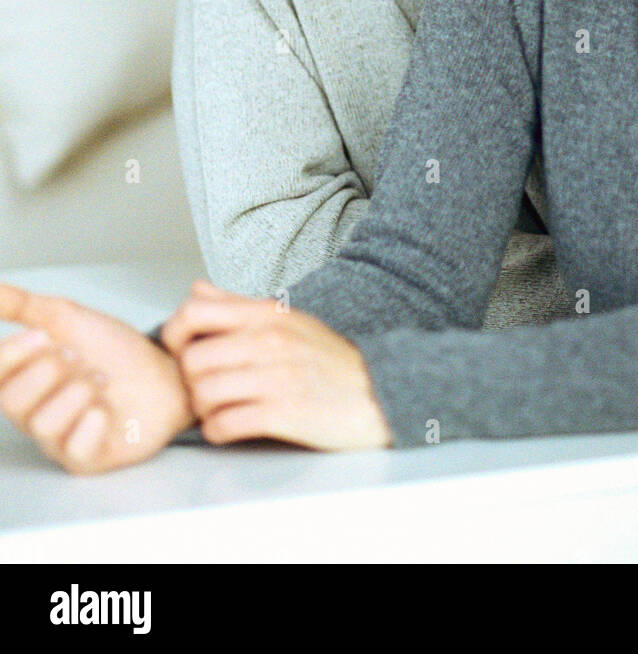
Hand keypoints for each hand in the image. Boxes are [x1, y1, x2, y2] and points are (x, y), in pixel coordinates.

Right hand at [0, 284, 194, 473]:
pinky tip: (106, 409)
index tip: (43, 336)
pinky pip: (76, 449)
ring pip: (43, 425)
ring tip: (101, 381)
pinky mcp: (88, 459)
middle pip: (13, 402)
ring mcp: (61, 439)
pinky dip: (93, 423)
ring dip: (77, 392)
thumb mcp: (69, 319)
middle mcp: (36, 412)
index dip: (11, 356)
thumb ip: (25, 307)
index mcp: (26, 379)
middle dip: (49, 371)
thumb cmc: (116, 352)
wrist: (166, 372)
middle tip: (79, 357)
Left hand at [161, 281, 391, 449]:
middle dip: (189, 381)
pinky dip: (218, 431)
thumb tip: (196, 290)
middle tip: (203, 388)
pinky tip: (230, 427)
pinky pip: (224, 425)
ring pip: (204, 395)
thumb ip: (237, 306)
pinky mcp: (285, 414)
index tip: (183, 351)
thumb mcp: (286, 319)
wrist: (377, 392)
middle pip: (192, 360)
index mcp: (267, 314)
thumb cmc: (327, 358)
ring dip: (203, 409)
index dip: (175, 334)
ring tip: (218, 409)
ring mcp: (277, 377)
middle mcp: (269, 341)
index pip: (193, 312)